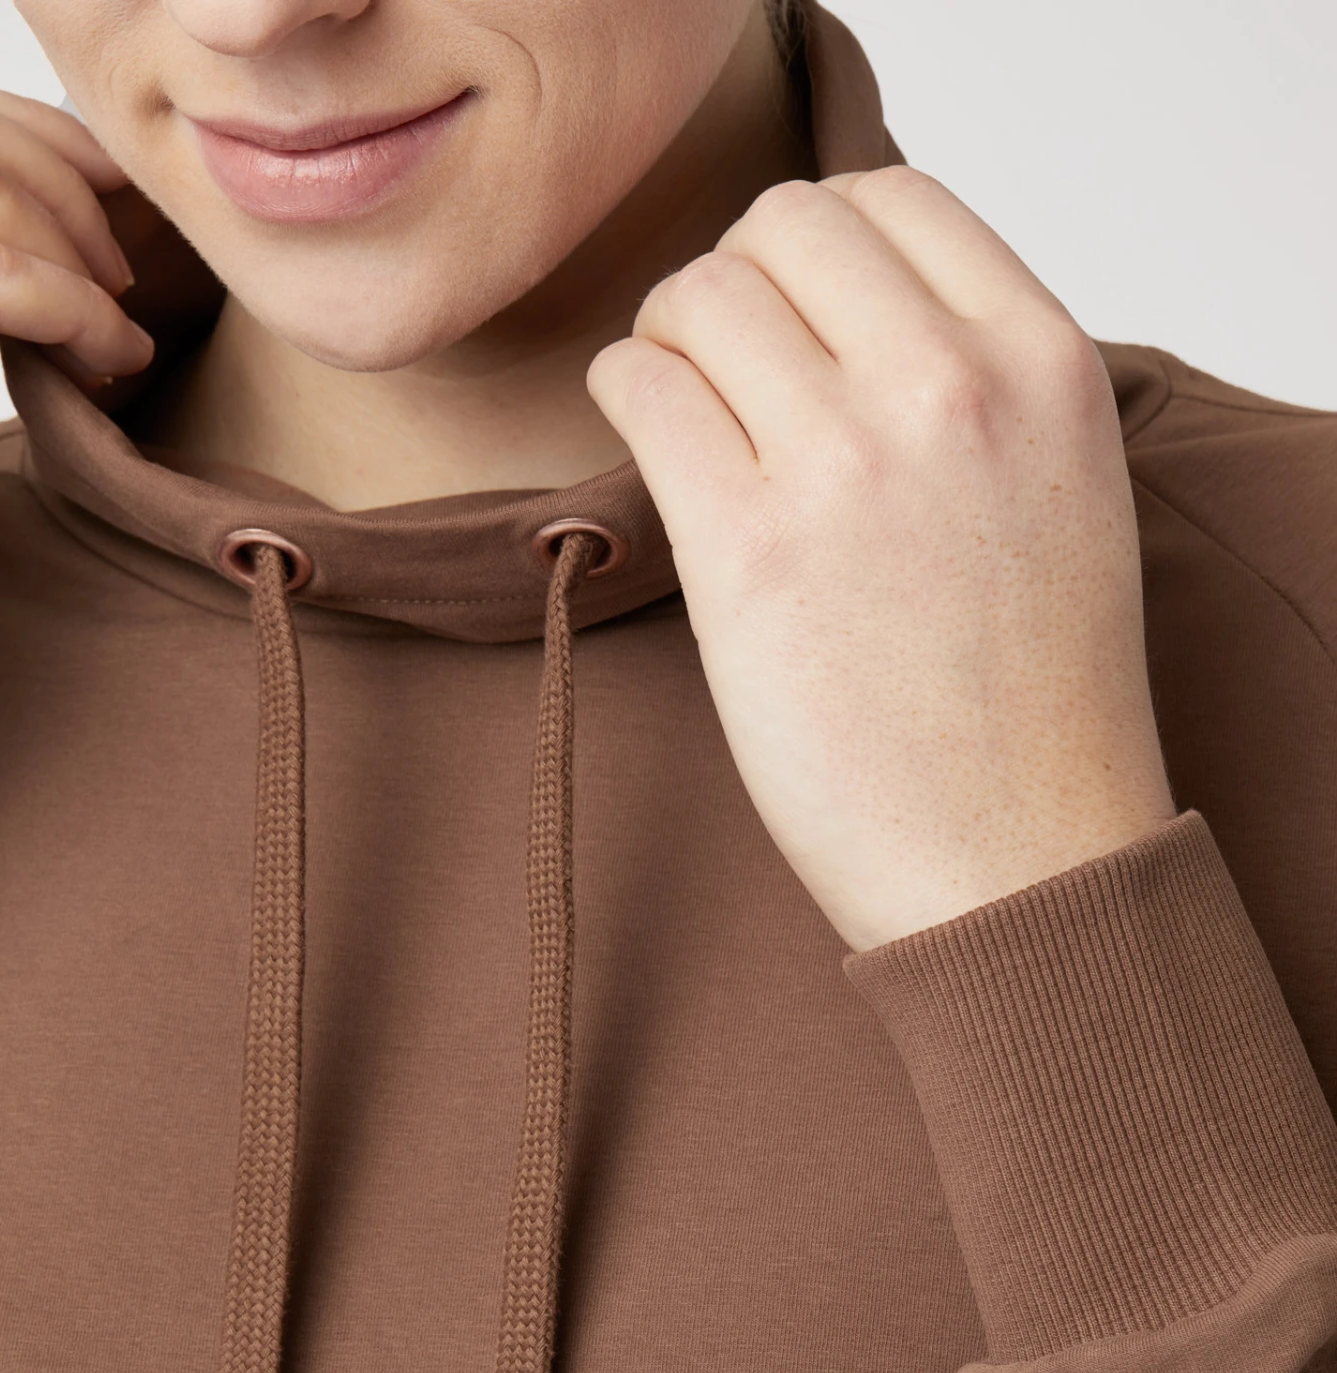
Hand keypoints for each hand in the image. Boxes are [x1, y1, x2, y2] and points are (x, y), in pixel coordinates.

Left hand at [587, 168, 1174, 950]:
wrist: (1020, 861)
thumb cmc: (1031, 704)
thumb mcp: (1061, 491)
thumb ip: (978, 381)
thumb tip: (842, 315)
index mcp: (1044, 362)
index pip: (892, 198)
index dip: (818, 245)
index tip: (793, 309)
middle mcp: (952, 389)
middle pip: (783, 228)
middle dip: (733, 284)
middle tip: (722, 366)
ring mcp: (848, 465)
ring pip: (701, 298)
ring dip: (670, 338)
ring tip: (684, 411)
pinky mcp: (750, 551)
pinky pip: (643, 389)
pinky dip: (625, 393)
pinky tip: (646, 443)